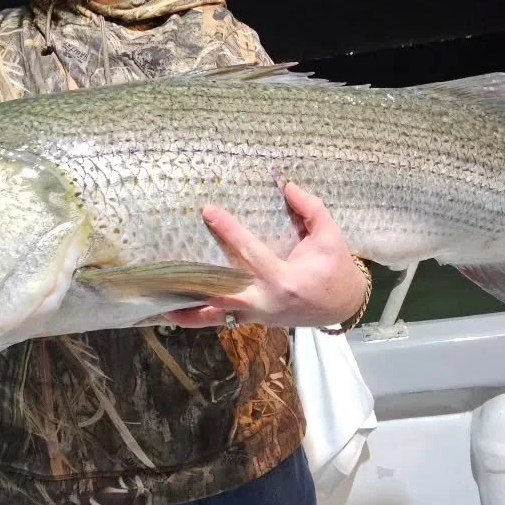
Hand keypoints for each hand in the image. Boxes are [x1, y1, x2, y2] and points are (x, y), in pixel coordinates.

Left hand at [165, 181, 367, 328]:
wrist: (344, 307)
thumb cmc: (337, 270)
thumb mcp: (331, 237)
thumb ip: (310, 209)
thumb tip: (286, 185)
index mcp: (284, 280)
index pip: (250, 252)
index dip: (229, 231)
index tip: (208, 211)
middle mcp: (266, 301)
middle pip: (223, 295)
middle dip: (196, 282)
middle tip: (168, 272)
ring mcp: (259, 315)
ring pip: (218, 317)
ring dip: (189, 314)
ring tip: (161, 307)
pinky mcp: (256, 320)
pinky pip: (223, 320)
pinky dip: (201, 317)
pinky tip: (176, 312)